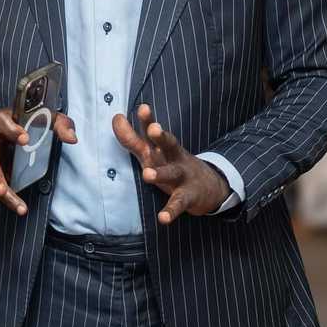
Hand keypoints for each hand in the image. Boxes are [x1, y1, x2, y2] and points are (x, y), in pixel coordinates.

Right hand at [0, 108, 76, 215]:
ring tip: (2, 192)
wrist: (18, 139)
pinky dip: (7, 197)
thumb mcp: (49, 121)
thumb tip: (72, 139)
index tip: (24, 139)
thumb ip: (62, 126)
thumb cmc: (32, 125)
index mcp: (5, 119)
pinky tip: (19, 207)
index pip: (3, 119)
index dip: (11, 129)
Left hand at [112, 104, 230, 224]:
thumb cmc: (172, 165)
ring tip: (147, 175)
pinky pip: (178, 203)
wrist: (210, 186)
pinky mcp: (187, 196)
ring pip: (171, 173)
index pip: (152, 131)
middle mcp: (172, 158)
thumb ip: (132, 137)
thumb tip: (116, 117)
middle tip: (154, 128)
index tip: (140, 108)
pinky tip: (162, 218)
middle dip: (161, 136)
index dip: (146, 120)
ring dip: (160, 173)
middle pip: (168, 144)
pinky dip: (170, 211)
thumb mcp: (153, 151)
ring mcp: (182, 176)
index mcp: (162, 147)